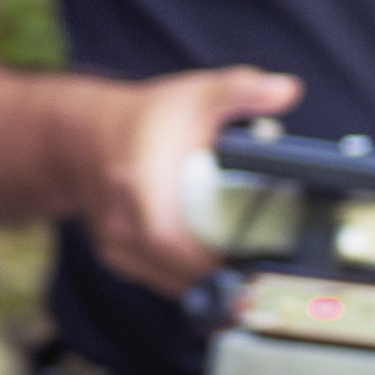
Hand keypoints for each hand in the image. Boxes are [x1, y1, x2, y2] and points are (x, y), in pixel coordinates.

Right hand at [65, 64, 303, 295]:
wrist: (86, 133)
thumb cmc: (148, 117)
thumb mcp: (197, 93)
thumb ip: (241, 91)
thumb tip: (287, 89)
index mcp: (141, 184)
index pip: (167, 237)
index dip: (206, 260)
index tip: (246, 268)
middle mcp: (121, 220)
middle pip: (173, 269)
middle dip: (218, 278)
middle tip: (260, 279)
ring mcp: (114, 243)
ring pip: (166, 281)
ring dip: (204, 284)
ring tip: (245, 282)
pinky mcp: (116, 256)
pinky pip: (157, 278)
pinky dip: (186, 281)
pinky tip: (215, 278)